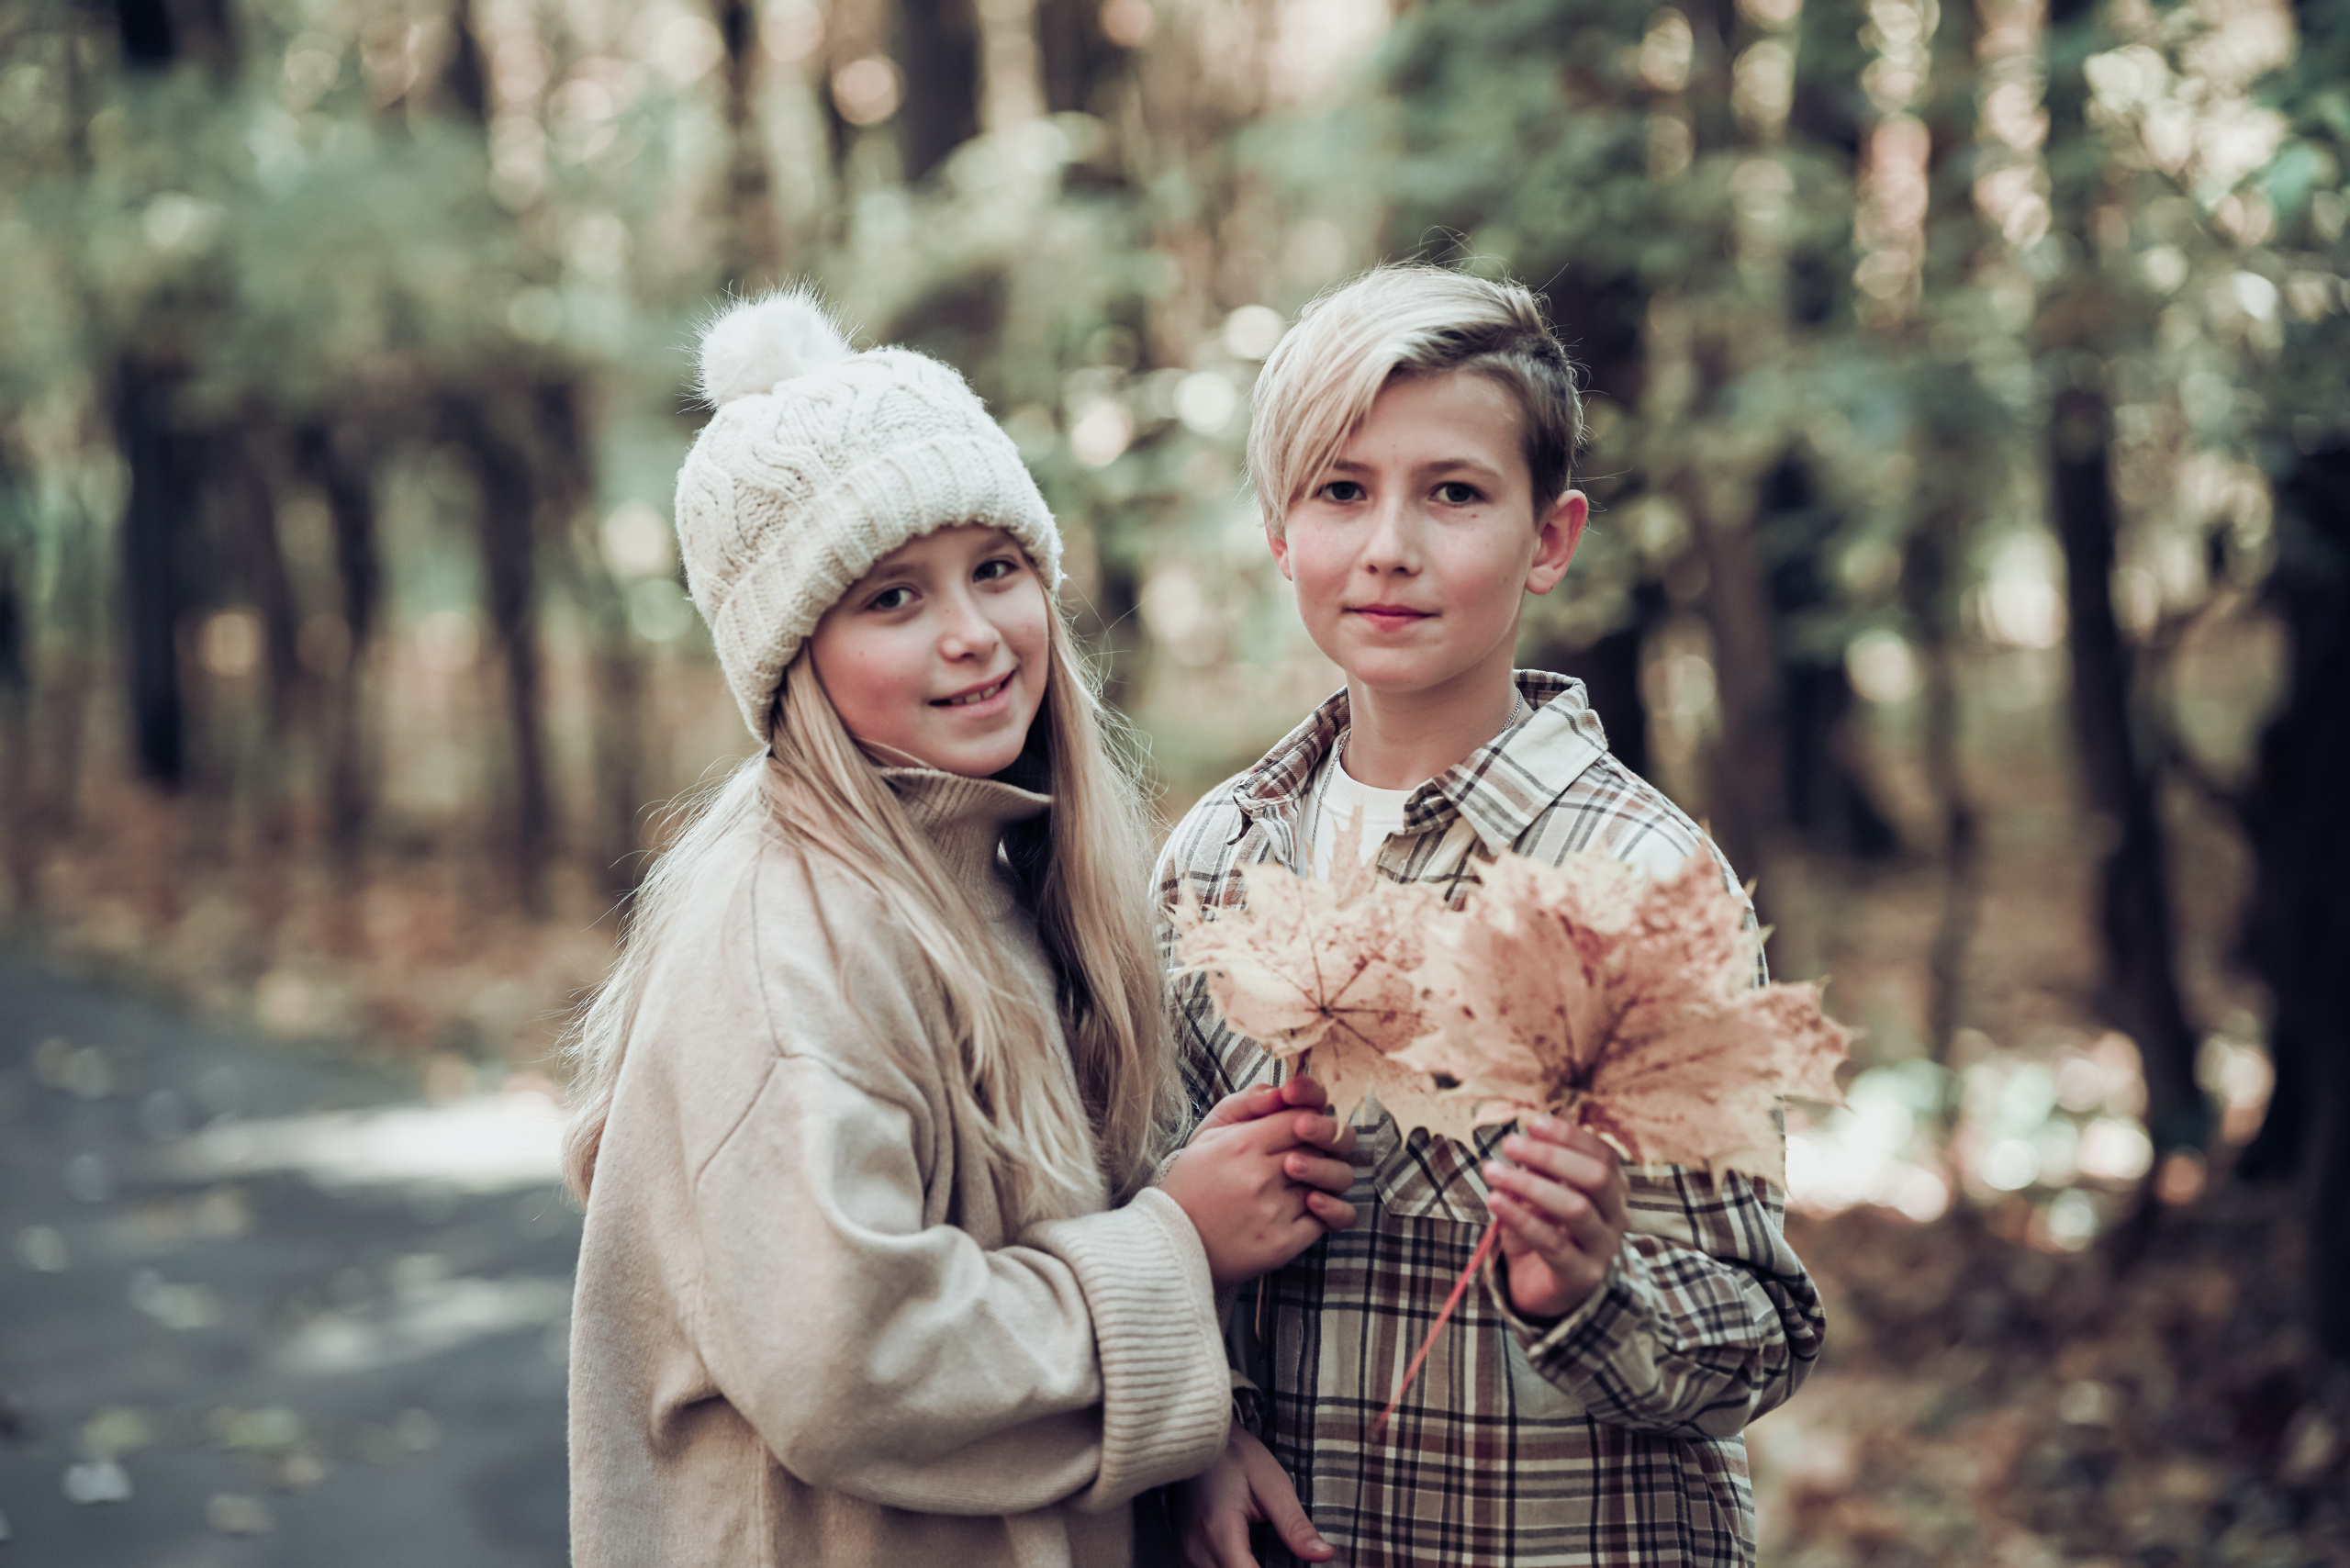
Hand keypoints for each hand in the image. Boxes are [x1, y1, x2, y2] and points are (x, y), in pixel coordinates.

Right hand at [1179, 1426, 1332, 1566]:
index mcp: (1219, 1531)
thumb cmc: (1236, 1454)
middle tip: (1282, 1559)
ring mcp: (1186, 1551)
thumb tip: (1324, 1555)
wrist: (1199, 1437)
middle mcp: (1196, 1548)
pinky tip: (1246, 1560)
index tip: (1293, 1565)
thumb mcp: (1272, 1484)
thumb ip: (1295, 1525)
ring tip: (1266, 1558)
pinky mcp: (1184, 1550)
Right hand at [1192, 1075, 1360, 1232]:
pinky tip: (1307, 1207)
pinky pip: (1326, 1220)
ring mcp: (1274, 1212)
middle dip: (1316, 1148)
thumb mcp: (1208, 1134)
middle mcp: (1260, 1177)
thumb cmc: (1191, 1184)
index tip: (1296, 1130)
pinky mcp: (1283, 1244)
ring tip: (1301, 1182)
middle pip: (1318, 1148)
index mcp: (1242, 1145)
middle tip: (1300, 1155)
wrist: (1172, 1243)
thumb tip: (1282, 1091)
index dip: (1305, 1120)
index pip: (1300, 1118)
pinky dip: (1325, 1211)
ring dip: (1321, 1180)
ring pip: (1327, 1183)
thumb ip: (1246, 1104)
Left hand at [1481, 1114, 1628, 1320]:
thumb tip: (1528, 1137)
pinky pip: (1552, 1242)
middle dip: (1550, 1155)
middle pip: (1596, 1177)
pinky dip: (1520, 1217)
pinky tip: (1495, 1200)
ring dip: (1529, 1184)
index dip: (1570, 1135)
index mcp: (1613, 1189)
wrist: (1546, 1290)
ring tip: (1492, 1171)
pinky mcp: (1581, 1274)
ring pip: (1575, 1208)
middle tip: (1509, 1144)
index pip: (1603, 1154)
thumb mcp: (1540, 1193)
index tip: (1533, 1124)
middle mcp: (1616, 1216)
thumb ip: (1539, 1168)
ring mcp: (1603, 1247)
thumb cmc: (1545, 1231)